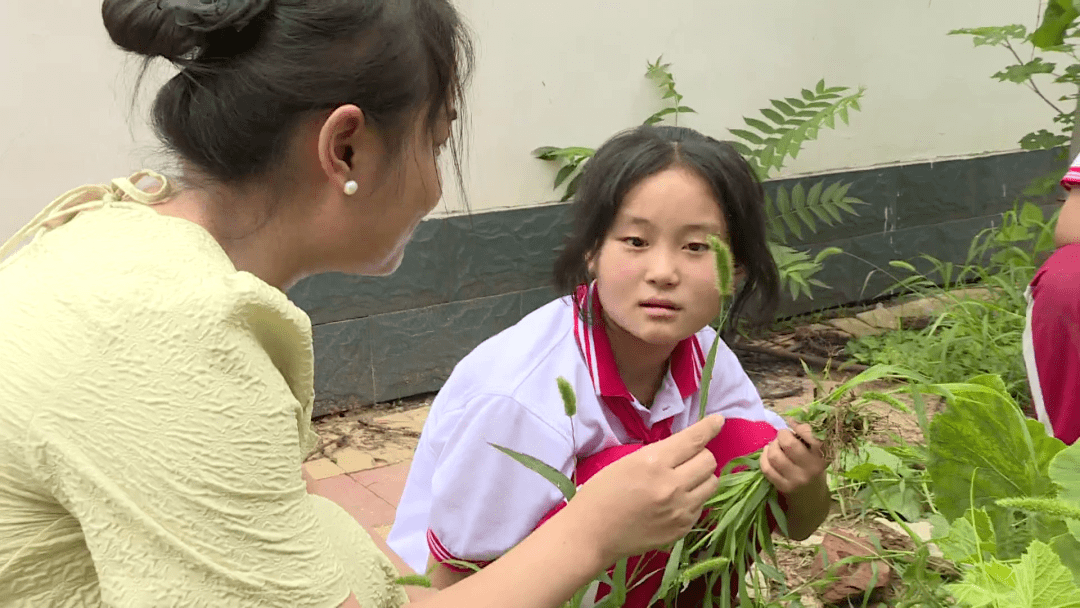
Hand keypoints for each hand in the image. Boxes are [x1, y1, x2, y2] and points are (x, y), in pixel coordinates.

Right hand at [566, 415, 723, 562]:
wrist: (592, 533)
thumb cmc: (602, 492)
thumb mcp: (628, 461)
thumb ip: (660, 454)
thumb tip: (688, 446)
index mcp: (654, 462)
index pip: (693, 440)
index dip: (709, 427)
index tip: (718, 421)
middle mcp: (672, 485)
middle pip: (709, 461)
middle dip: (701, 455)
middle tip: (686, 459)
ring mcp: (680, 510)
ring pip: (712, 484)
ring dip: (701, 477)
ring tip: (684, 481)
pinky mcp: (682, 529)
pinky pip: (701, 506)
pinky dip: (693, 499)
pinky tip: (674, 502)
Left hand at [759, 424, 826, 495]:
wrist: (811, 498)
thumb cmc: (813, 468)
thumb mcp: (817, 453)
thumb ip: (807, 436)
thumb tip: (791, 420)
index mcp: (822, 456)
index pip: (812, 436)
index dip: (799, 427)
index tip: (793, 424)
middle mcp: (811, 468)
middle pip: (789, 444)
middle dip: (782, 435)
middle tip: (783, 436)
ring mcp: (796, 479)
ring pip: (775, 456)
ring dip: (771, 446)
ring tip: (775, 446)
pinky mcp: (783, 487)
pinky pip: (767, 468)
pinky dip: (764, 457)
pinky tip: (767, 454)